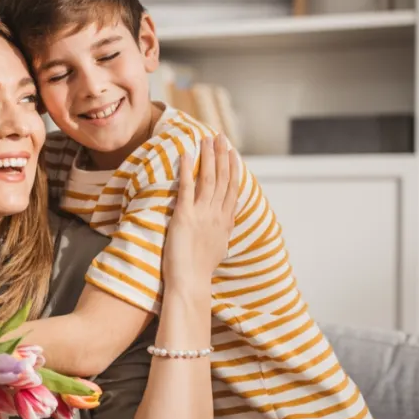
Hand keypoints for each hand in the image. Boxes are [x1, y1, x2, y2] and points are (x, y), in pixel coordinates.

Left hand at [163, 134, 239, 285]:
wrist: (190, 282)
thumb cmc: (200, 270)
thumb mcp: (218, 247)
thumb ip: (222, 231)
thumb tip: (224, 224)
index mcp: (225, 221)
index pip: (233, 188)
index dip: (233, 168)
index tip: (233, 152)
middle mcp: (217, 214)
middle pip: (223, 178)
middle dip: (222, 155)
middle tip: (220, 136)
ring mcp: (202, 214)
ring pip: (208, 179)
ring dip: (208, 157)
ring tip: (207, 139)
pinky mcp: (185, 216)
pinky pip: (187, 188)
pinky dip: (188, 170)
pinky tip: (187, 155)